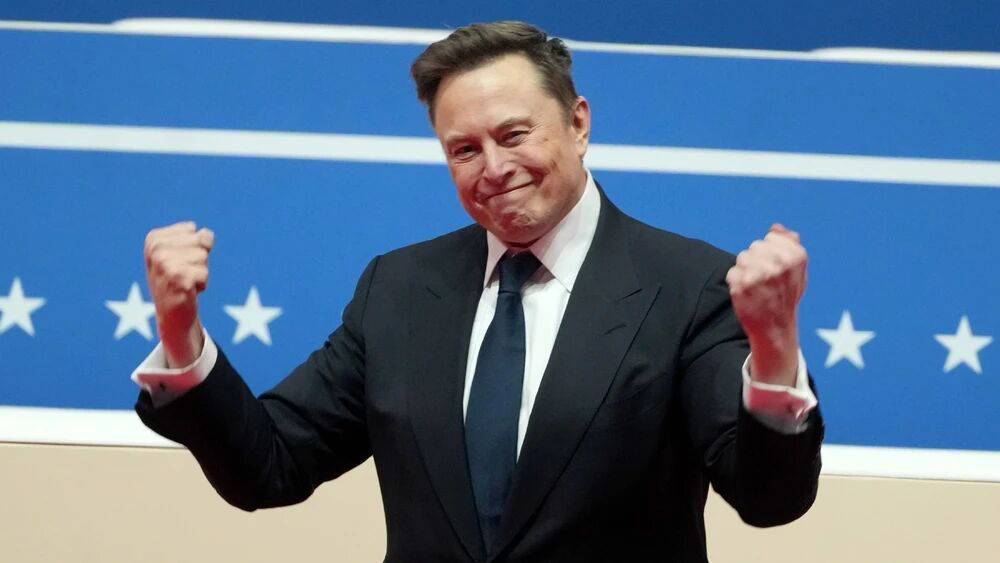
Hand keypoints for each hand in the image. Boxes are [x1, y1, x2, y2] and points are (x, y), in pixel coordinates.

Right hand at [144, 221, 214, 367]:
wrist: (172, 314)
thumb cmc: (180, 280)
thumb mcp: (186, 253)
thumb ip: (200, 238)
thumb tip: (207, 235)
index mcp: (154, 239)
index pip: (193, 230)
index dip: (194, 247)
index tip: (179, 262)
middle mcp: (156, 249)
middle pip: (200, 241)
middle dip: (199, 259)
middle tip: (184, 274)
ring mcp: (164, 264)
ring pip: (203, 256)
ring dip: (201, 272)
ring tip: (185, 282)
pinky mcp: (177, 279)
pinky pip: (204, 273)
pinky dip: (202, 284)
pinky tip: (187, 291)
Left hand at [725, 224, 806, 384]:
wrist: (776, 328)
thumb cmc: (786, 296)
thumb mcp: (798, 271)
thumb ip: (790, 244)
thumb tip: (775, 227)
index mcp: (795, 257)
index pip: (770, 238)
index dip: (771, 252)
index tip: (777, 269)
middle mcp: (778, 264)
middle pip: (754, 247)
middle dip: (757, 260)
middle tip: (766, 281)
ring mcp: (758, 275)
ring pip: (741, 258)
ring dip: (745, 271)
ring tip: (757, 287)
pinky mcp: (741, 286)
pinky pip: (731, 273)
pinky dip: (735, 282)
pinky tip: (747, 294)